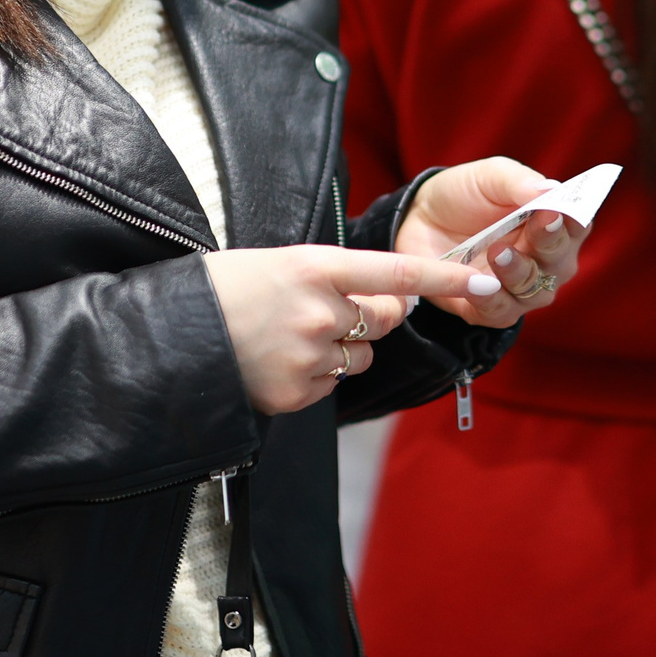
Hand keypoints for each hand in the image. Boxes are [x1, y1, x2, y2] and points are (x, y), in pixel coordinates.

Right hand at [203, 246, 499, 414]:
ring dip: (344, 350)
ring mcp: (310, 356)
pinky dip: (315, 376)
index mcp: (316, 267)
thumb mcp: (281, 263)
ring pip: (362, 358)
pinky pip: (332, 386)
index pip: (397, 273)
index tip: (483, 282)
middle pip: (384, 320)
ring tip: (292, 337)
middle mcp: (320, 312)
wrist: (172, 335)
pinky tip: (279, 362)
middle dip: (374, 317)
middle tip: (332, 310)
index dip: (444, 280)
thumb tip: (392, 299)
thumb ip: (336, 277)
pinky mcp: (298, 394)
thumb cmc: (225, 289)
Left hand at [394, 156, 592, 327]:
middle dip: (549, 243)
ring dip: (518, 272)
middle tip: (536, 225)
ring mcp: (520, 288)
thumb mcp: (489, 177)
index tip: (557, 209)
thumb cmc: (465, 195)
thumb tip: (553, 189)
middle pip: (560, 261)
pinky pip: (501, 313)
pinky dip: (490, 300)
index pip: (578, 224)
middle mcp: (546, 260)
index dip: (573, 219)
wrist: (417, 220)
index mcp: (553, 223)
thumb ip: (519, 182)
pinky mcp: (491, 310)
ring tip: (498, 251)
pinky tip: (478, 284)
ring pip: (534, 291)